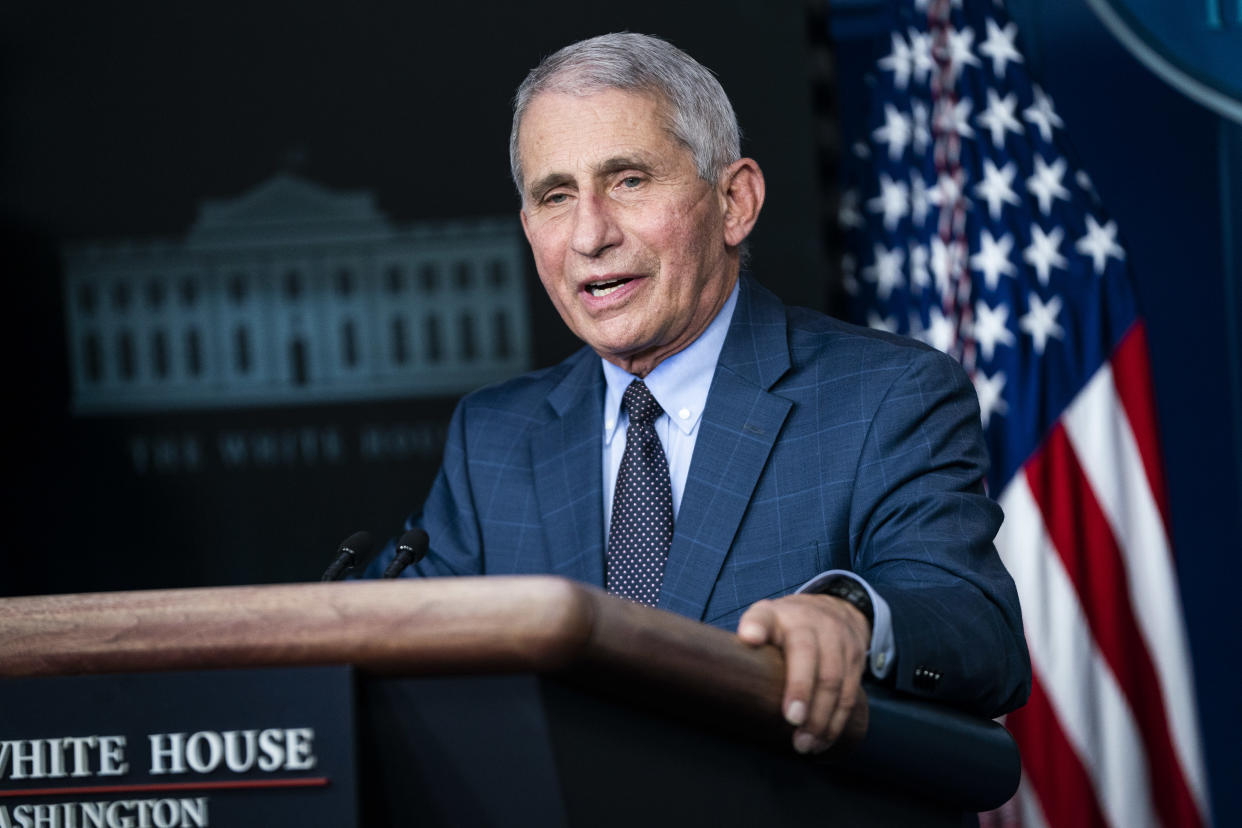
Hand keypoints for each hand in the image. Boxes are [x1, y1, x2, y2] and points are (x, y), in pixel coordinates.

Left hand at [737, 593, 869, 753]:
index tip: (754, 645)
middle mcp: (814, 624)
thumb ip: (752, 631)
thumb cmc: (786, 625)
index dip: (759, 631)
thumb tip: (746, 641)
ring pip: (835, 682)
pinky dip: (837, 722)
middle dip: (803, 694)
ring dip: (822, 719)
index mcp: (782, 616)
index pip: (767, 619)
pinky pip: (850, 694)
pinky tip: (823, 740)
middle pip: (811, 659)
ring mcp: (839, 641)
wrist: (833, 610)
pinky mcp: (857, 659)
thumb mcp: (764, 618)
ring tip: (805, 745)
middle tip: (792, 726)